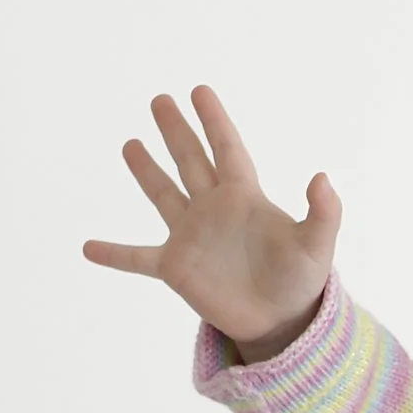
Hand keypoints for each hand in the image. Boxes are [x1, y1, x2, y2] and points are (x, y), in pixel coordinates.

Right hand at [82, 85, 341, 358]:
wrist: (281, 321)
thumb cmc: (302, 281)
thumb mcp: (317, 245)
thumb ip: (324, 212)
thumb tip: (323, 178)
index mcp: (245, 197)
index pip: (226, 148)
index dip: (214, 120)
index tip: (199, 90)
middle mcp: (214, 209)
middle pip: (191, 161)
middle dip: (176, 130)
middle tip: (159, 100)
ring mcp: (191, 237)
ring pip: (163, 195)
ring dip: (146, 171)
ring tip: (130, 144)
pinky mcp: (176, 268)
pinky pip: (138, 258)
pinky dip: (114, 254)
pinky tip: (88, 247)